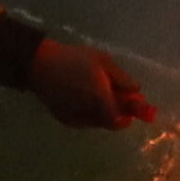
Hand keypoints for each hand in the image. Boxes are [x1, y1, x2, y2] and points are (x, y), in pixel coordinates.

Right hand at [26, 41, 161, 130]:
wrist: (38, 65)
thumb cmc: (73, 59)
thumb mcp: (102, 61)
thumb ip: (121, 78)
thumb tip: (137, 90)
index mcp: (98, 98)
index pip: (120, 119)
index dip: (132, 115)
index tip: (141, 108)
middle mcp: (87, 113)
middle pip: (112, 122)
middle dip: (122, 112)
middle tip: (125, 98)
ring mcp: (74, 118)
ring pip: (99, 122)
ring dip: (107, 112)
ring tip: (104, 92)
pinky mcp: (65, 119)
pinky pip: (86, 120)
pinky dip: (94, 113)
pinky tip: (89, 96)